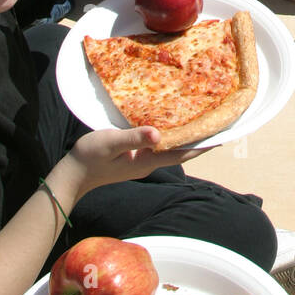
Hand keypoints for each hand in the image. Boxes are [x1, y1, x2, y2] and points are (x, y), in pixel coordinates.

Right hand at [65, 126, 205, 195]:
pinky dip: (169, 135)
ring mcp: (142, 161)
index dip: (201, 145)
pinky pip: (159, 145)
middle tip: (216, 122)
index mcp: (148, 161)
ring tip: (200, 120)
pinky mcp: (135, 156)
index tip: (221, 136)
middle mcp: (149, 162)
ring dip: (185, 136)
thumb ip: (134, 139)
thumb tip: (158, 135)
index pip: (182, 153)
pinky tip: (171, 124)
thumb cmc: (91, 157)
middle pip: (180, 151)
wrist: (73, 174)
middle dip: (198, 139)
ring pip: (171, 148)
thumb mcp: (111, 143)